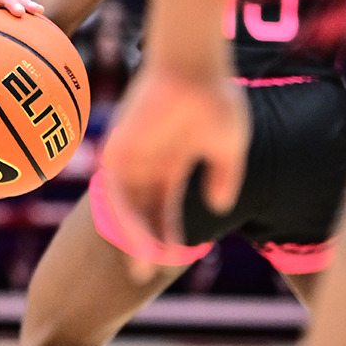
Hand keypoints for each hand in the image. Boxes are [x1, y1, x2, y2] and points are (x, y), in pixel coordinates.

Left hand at [100, 67, 249, 280]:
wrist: (193, 69)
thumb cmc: (214, 98)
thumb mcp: (227, 146)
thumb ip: (224, 176)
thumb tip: (218, 207)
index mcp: (170, 160)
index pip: (163, 204)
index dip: (168, 231)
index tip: (174, 258)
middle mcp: (146, 161)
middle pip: (140, 211)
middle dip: (143, 243)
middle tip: (143, 275)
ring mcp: (130, 156)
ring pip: (127, 207)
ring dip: (133, 238)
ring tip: (142, 268)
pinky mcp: (117, 150)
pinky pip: (118, 193)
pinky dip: (127, 219)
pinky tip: (141, 241)